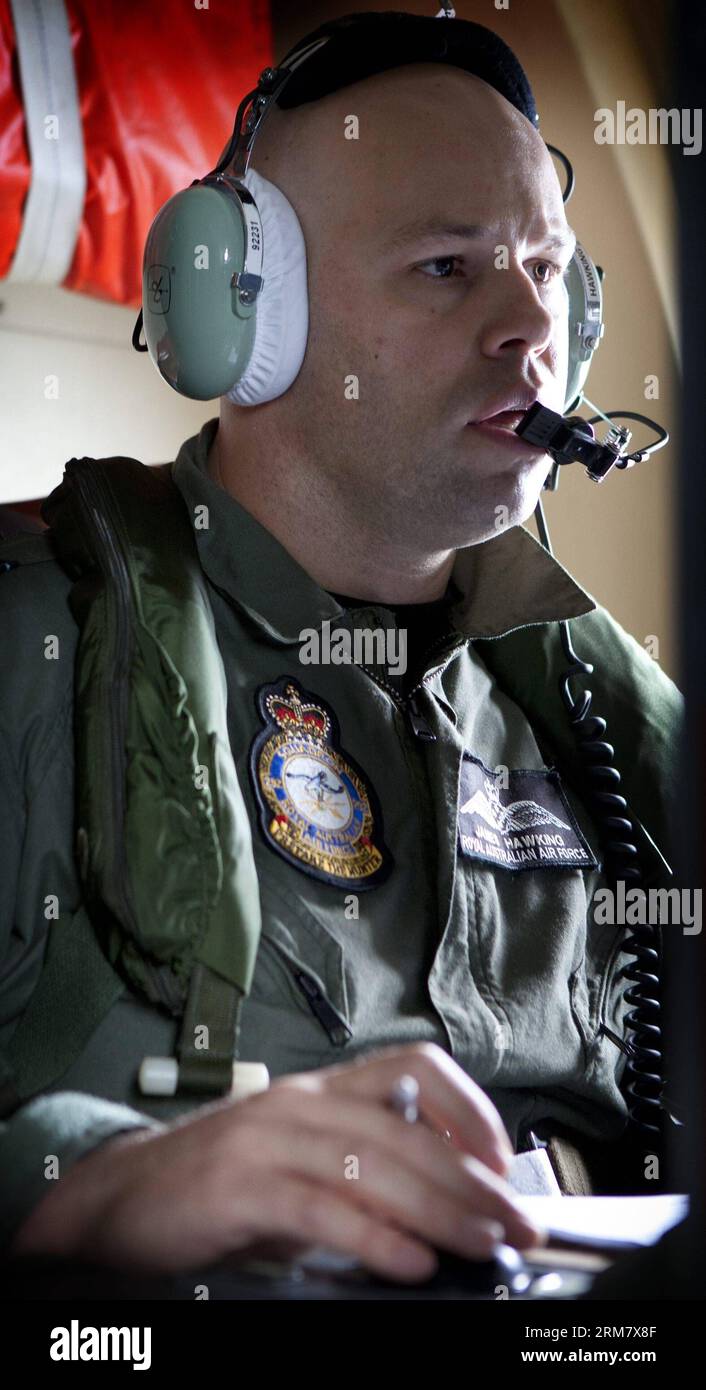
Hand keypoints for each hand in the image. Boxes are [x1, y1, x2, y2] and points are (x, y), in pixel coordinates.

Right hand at [12, 1043, 543, 1281]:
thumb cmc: (219, 1185)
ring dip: (442, 1210)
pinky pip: (322, 1209)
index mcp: (321, 1090)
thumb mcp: (300, 1164)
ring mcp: (268, 1139)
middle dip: (474, 1181)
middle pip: (409, 1131)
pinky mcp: (239, 1185)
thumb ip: (363, 1175)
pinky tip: (410, 1261)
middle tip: (517, 1223)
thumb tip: (448, 1209)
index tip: (505, 1163)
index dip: (471, 1110)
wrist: (120, 1198)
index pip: (415, 1067)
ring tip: (483, 1246)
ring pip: (376, 1166)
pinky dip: (374, 1237)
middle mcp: (301, 1102)